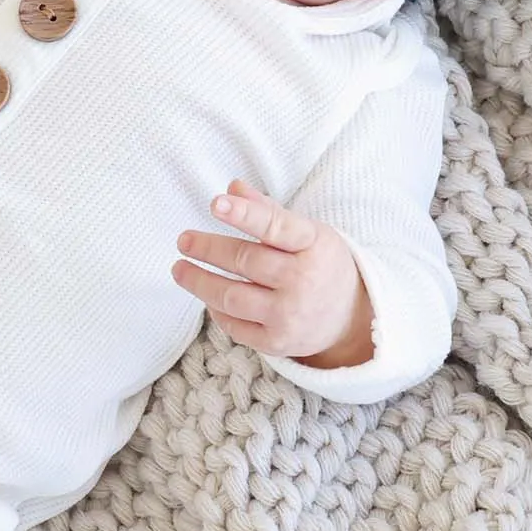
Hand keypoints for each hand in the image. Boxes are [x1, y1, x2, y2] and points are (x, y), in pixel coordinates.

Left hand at [173, 180, 375, 367]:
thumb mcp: (307, 233)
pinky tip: (207, 296)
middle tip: (184, 240)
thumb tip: (232, 188)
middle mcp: (304, 280)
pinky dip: (216, 310)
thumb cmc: (321, 265)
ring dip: (199, 282)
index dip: (244, 214)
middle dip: (208, 249)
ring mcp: (290, 314)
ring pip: (232, 296)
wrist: (351, 319)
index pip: (275, 226)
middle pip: (245, 261)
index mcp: (314, 244)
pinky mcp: (277, 342)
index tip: (215, 203)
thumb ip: (268, 211)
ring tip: (180, 269)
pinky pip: (234, 325)